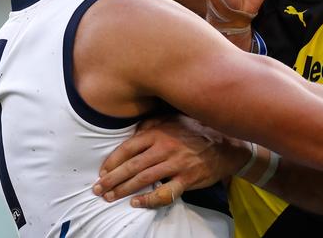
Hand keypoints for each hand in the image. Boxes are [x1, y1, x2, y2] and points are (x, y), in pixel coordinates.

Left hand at [93, 115, 248, 207]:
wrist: (225, 146)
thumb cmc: (196, 131)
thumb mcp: (173, 119)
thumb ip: (152, 123)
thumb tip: (133, 131)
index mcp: (159, 132)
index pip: (128, 147)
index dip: (112, 161)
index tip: (101, 172)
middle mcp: (165, 147)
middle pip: (132, 166)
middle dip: (112, 179)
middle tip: (98, 189)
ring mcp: (176, 164)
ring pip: (143, 179)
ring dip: (123, 190)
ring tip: (110, 197)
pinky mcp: (187, 179)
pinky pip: (164, 193)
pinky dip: (148, 200)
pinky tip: (136, 203)